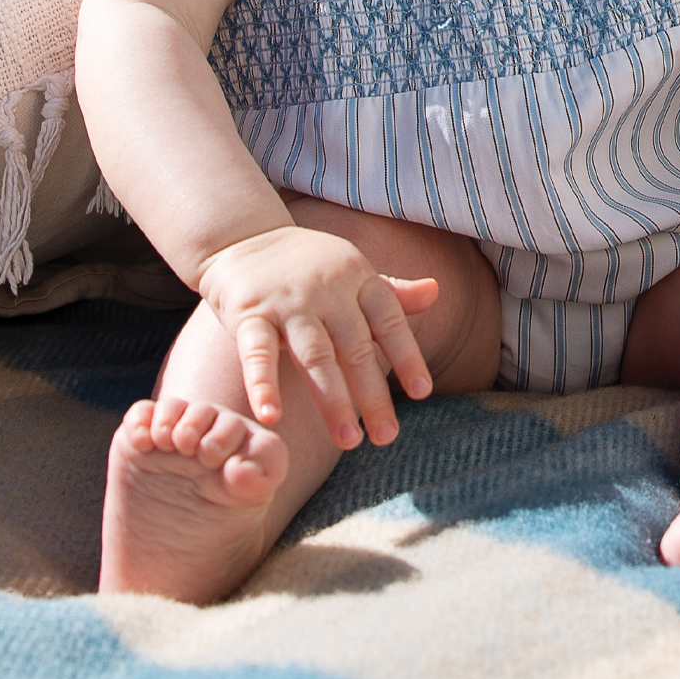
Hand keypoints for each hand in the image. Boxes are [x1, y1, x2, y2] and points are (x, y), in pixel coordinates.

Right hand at [199, 225, 437, 447]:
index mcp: (357, 278)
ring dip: (332, 400)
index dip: (407, 355)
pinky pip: (256, 351)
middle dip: (372, 394)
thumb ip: (392, 291)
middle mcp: (327, 289)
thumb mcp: (352, 271)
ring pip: (314, 355)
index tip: (422, 392)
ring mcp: (288, 302)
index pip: (389, 321)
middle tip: (387, 437)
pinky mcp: (249, 312)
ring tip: (349, 440)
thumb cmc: (307, 266)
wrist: (242, 238)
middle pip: (355, 347)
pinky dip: (263, 384)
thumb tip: (437, 292)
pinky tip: (271, 416)